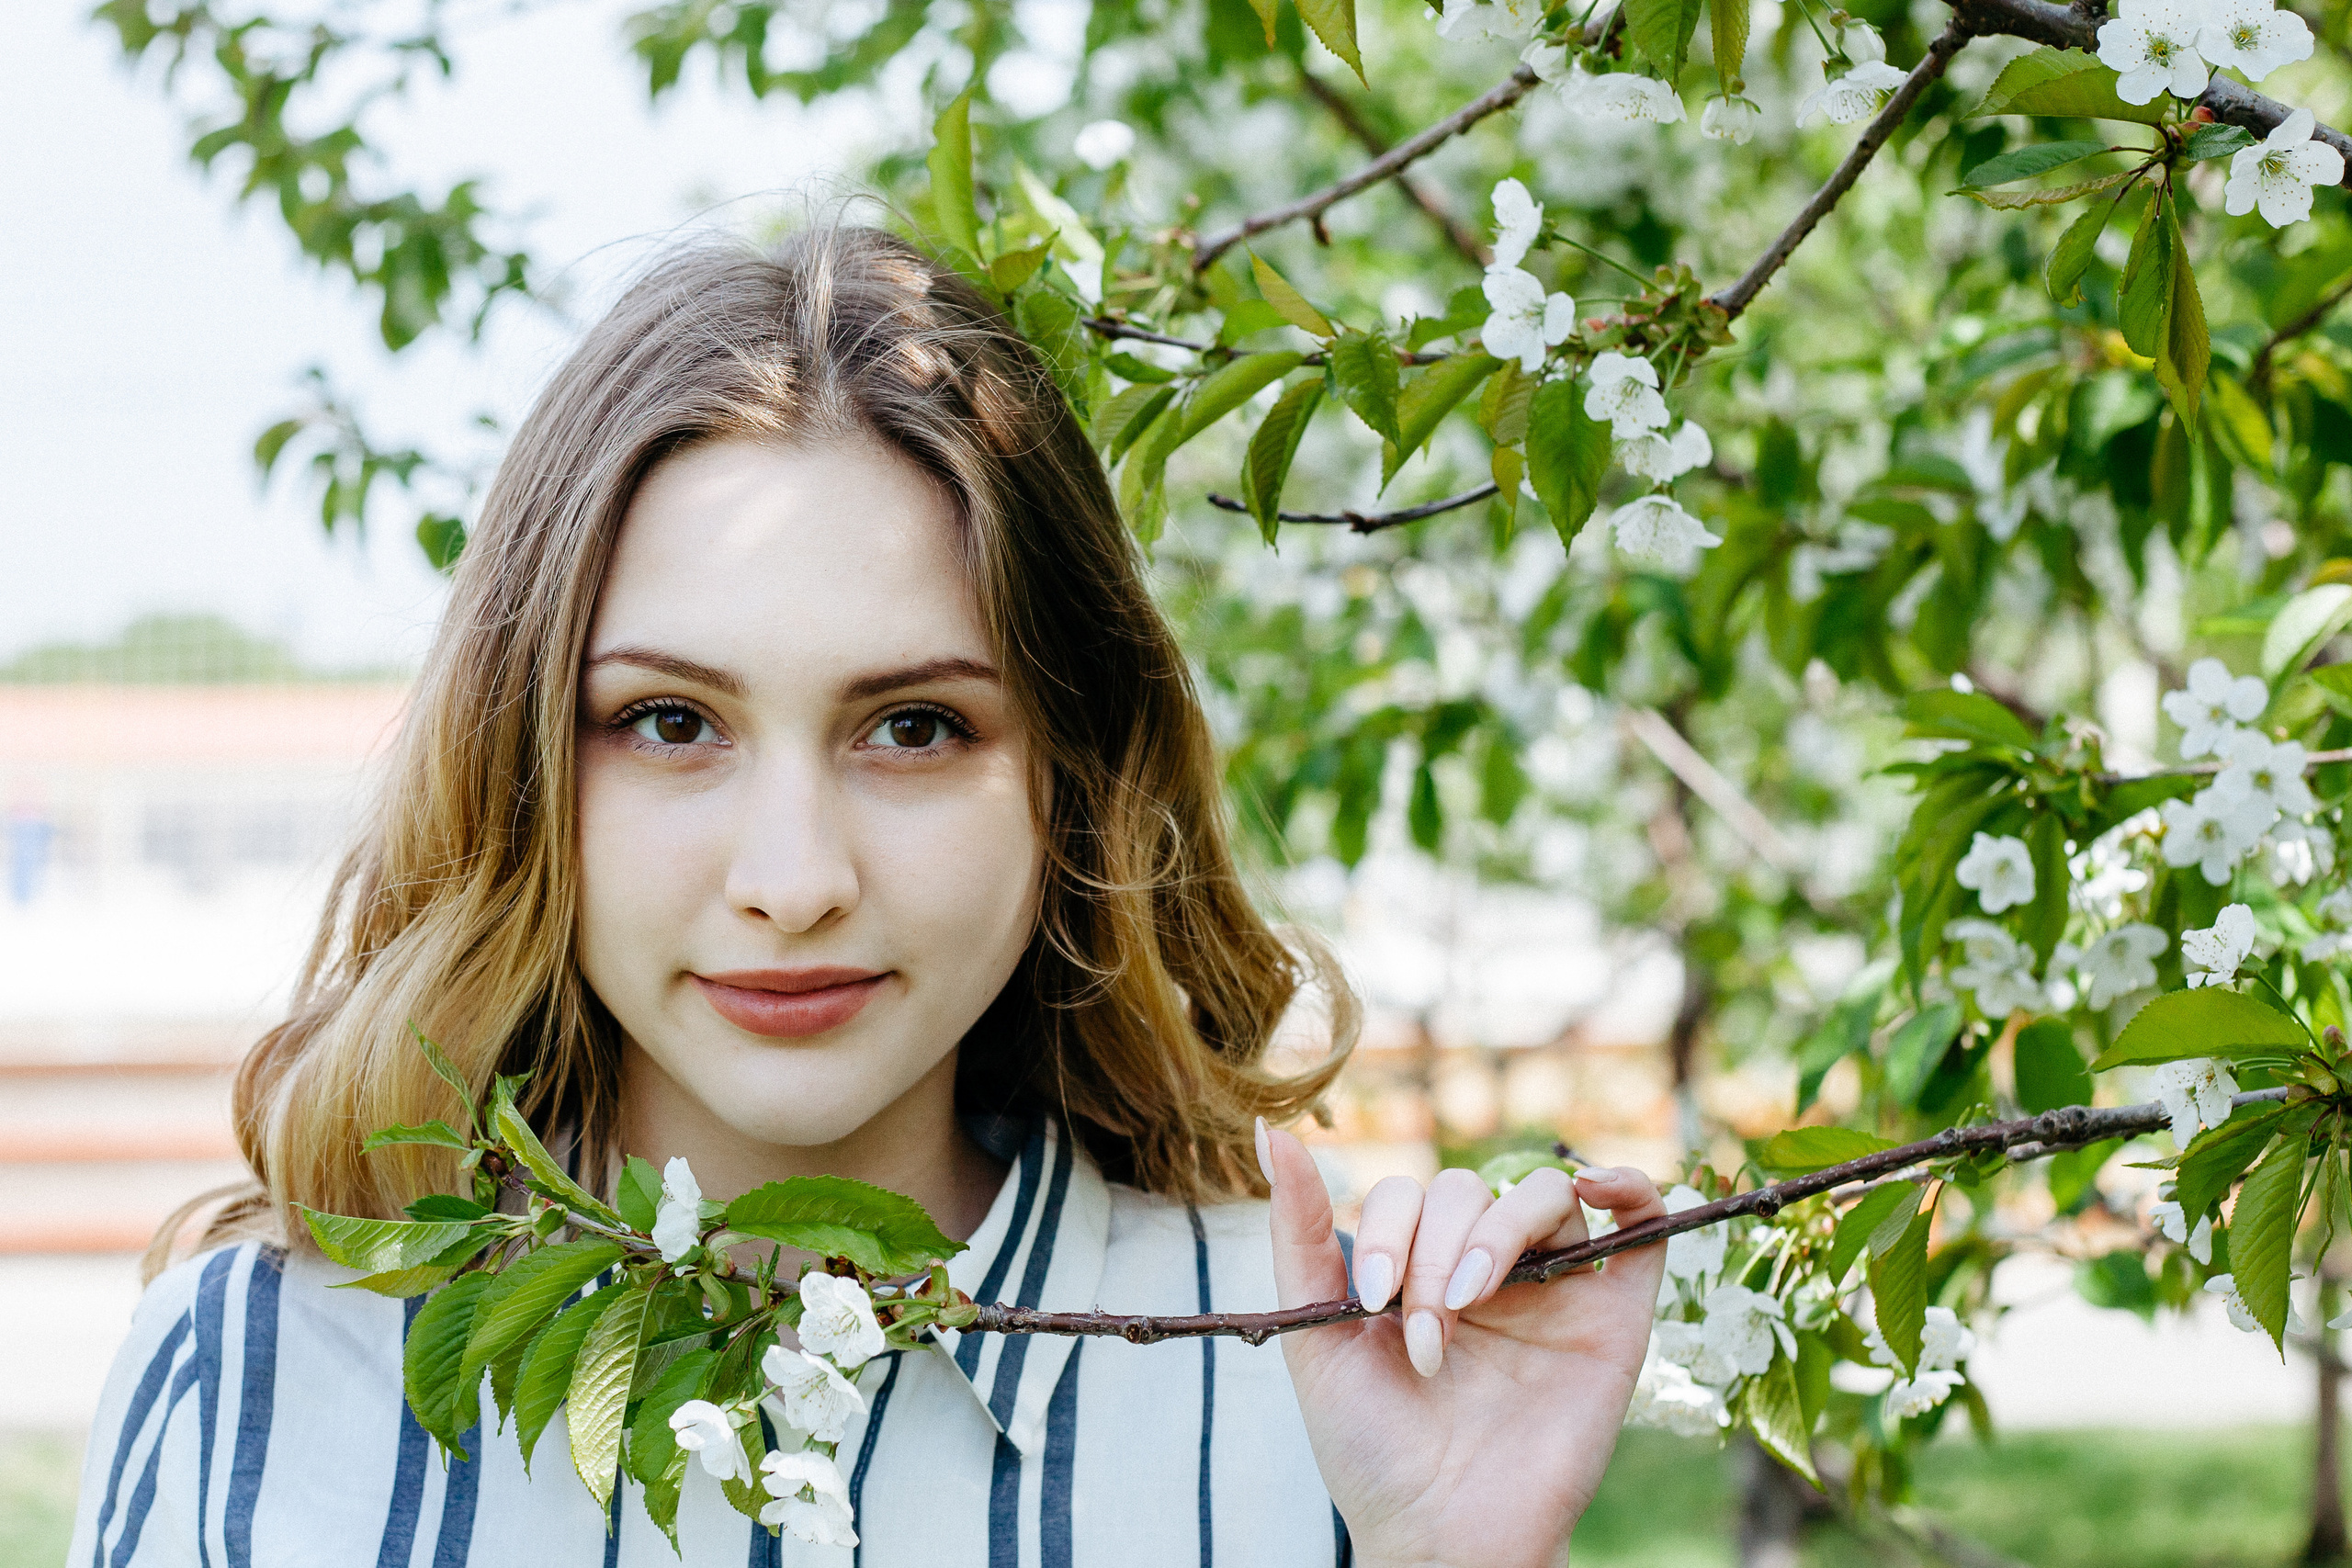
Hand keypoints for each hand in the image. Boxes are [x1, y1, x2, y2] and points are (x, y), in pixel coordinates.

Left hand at [1258, 1120, 1664, 1567]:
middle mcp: (1492, 1270)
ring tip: (1470, 1303)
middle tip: (1424, 1337)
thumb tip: (1266, 1126)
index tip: (1370, 1305)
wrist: (1439, 1534)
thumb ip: (1298, 1231)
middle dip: (1435, 1254)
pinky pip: (1645, 1227)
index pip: (1411, 1194)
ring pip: (1544, 1195)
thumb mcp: (1315, 1329)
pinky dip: (1629, 1187)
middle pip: (1470, 1192)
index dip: (1389, 1233)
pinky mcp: (1617, 1320)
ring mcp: (1558, 1291)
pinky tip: (1598, 1186)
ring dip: (1499, 1232)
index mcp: (1423, 1269)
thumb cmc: (1373, 1448)